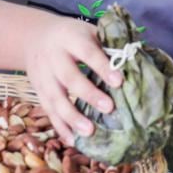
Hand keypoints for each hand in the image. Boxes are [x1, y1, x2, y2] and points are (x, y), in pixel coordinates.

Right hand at [23, 17, 119, 141]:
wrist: (35, 37)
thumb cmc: (73, 36)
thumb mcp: (88, 31)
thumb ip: (108, 45)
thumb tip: (137, 63)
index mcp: (70, 38)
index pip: (87, 52)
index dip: (102, 66)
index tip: (119, 81)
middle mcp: (53, 57)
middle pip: (69, 77)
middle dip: (89, 94)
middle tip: (109, 108)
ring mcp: (43, 76)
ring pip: (55, 98)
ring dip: (72, 117)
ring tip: (89, 132)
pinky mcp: (38, 91)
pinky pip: (48, 111)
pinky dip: (60, 127)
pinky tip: (73, 140)